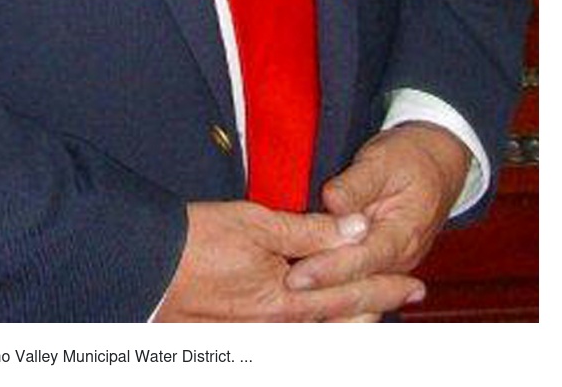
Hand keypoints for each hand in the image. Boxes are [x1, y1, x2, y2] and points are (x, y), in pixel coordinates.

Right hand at [154, 199, 424, 321]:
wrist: (146, 266)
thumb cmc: (198, 240)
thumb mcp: (258, 224)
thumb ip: (310, 231)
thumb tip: (357, 227)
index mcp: (290, 300)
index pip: (352, 292)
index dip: (385, 285)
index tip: (415, 281)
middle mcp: (281, 327)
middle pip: (342, 321)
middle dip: (376, 307)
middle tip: (407, 294)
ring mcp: (261, 337)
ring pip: (320, 334)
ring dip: (350, 319)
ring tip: (375, 308)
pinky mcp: (243, 337)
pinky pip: (293, 336)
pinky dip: (319, 326)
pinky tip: (323, 318)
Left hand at [284, 122, 471, 309]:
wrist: (437, 165)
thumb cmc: (408, 159)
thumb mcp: (381, 160)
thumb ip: (355, 185)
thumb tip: (331, 202)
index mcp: (403, 233)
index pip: (363, 259)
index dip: (329, 269)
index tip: (298, 275)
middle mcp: (401, 259)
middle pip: (360, 285)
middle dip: (322, 292)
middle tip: (286, 290)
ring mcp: (393, 267)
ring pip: (360, 294)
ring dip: (327, 300)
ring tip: (292, 304)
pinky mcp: (382, 267)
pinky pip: (361, 291)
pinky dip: (336, 299)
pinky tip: (310, 305)